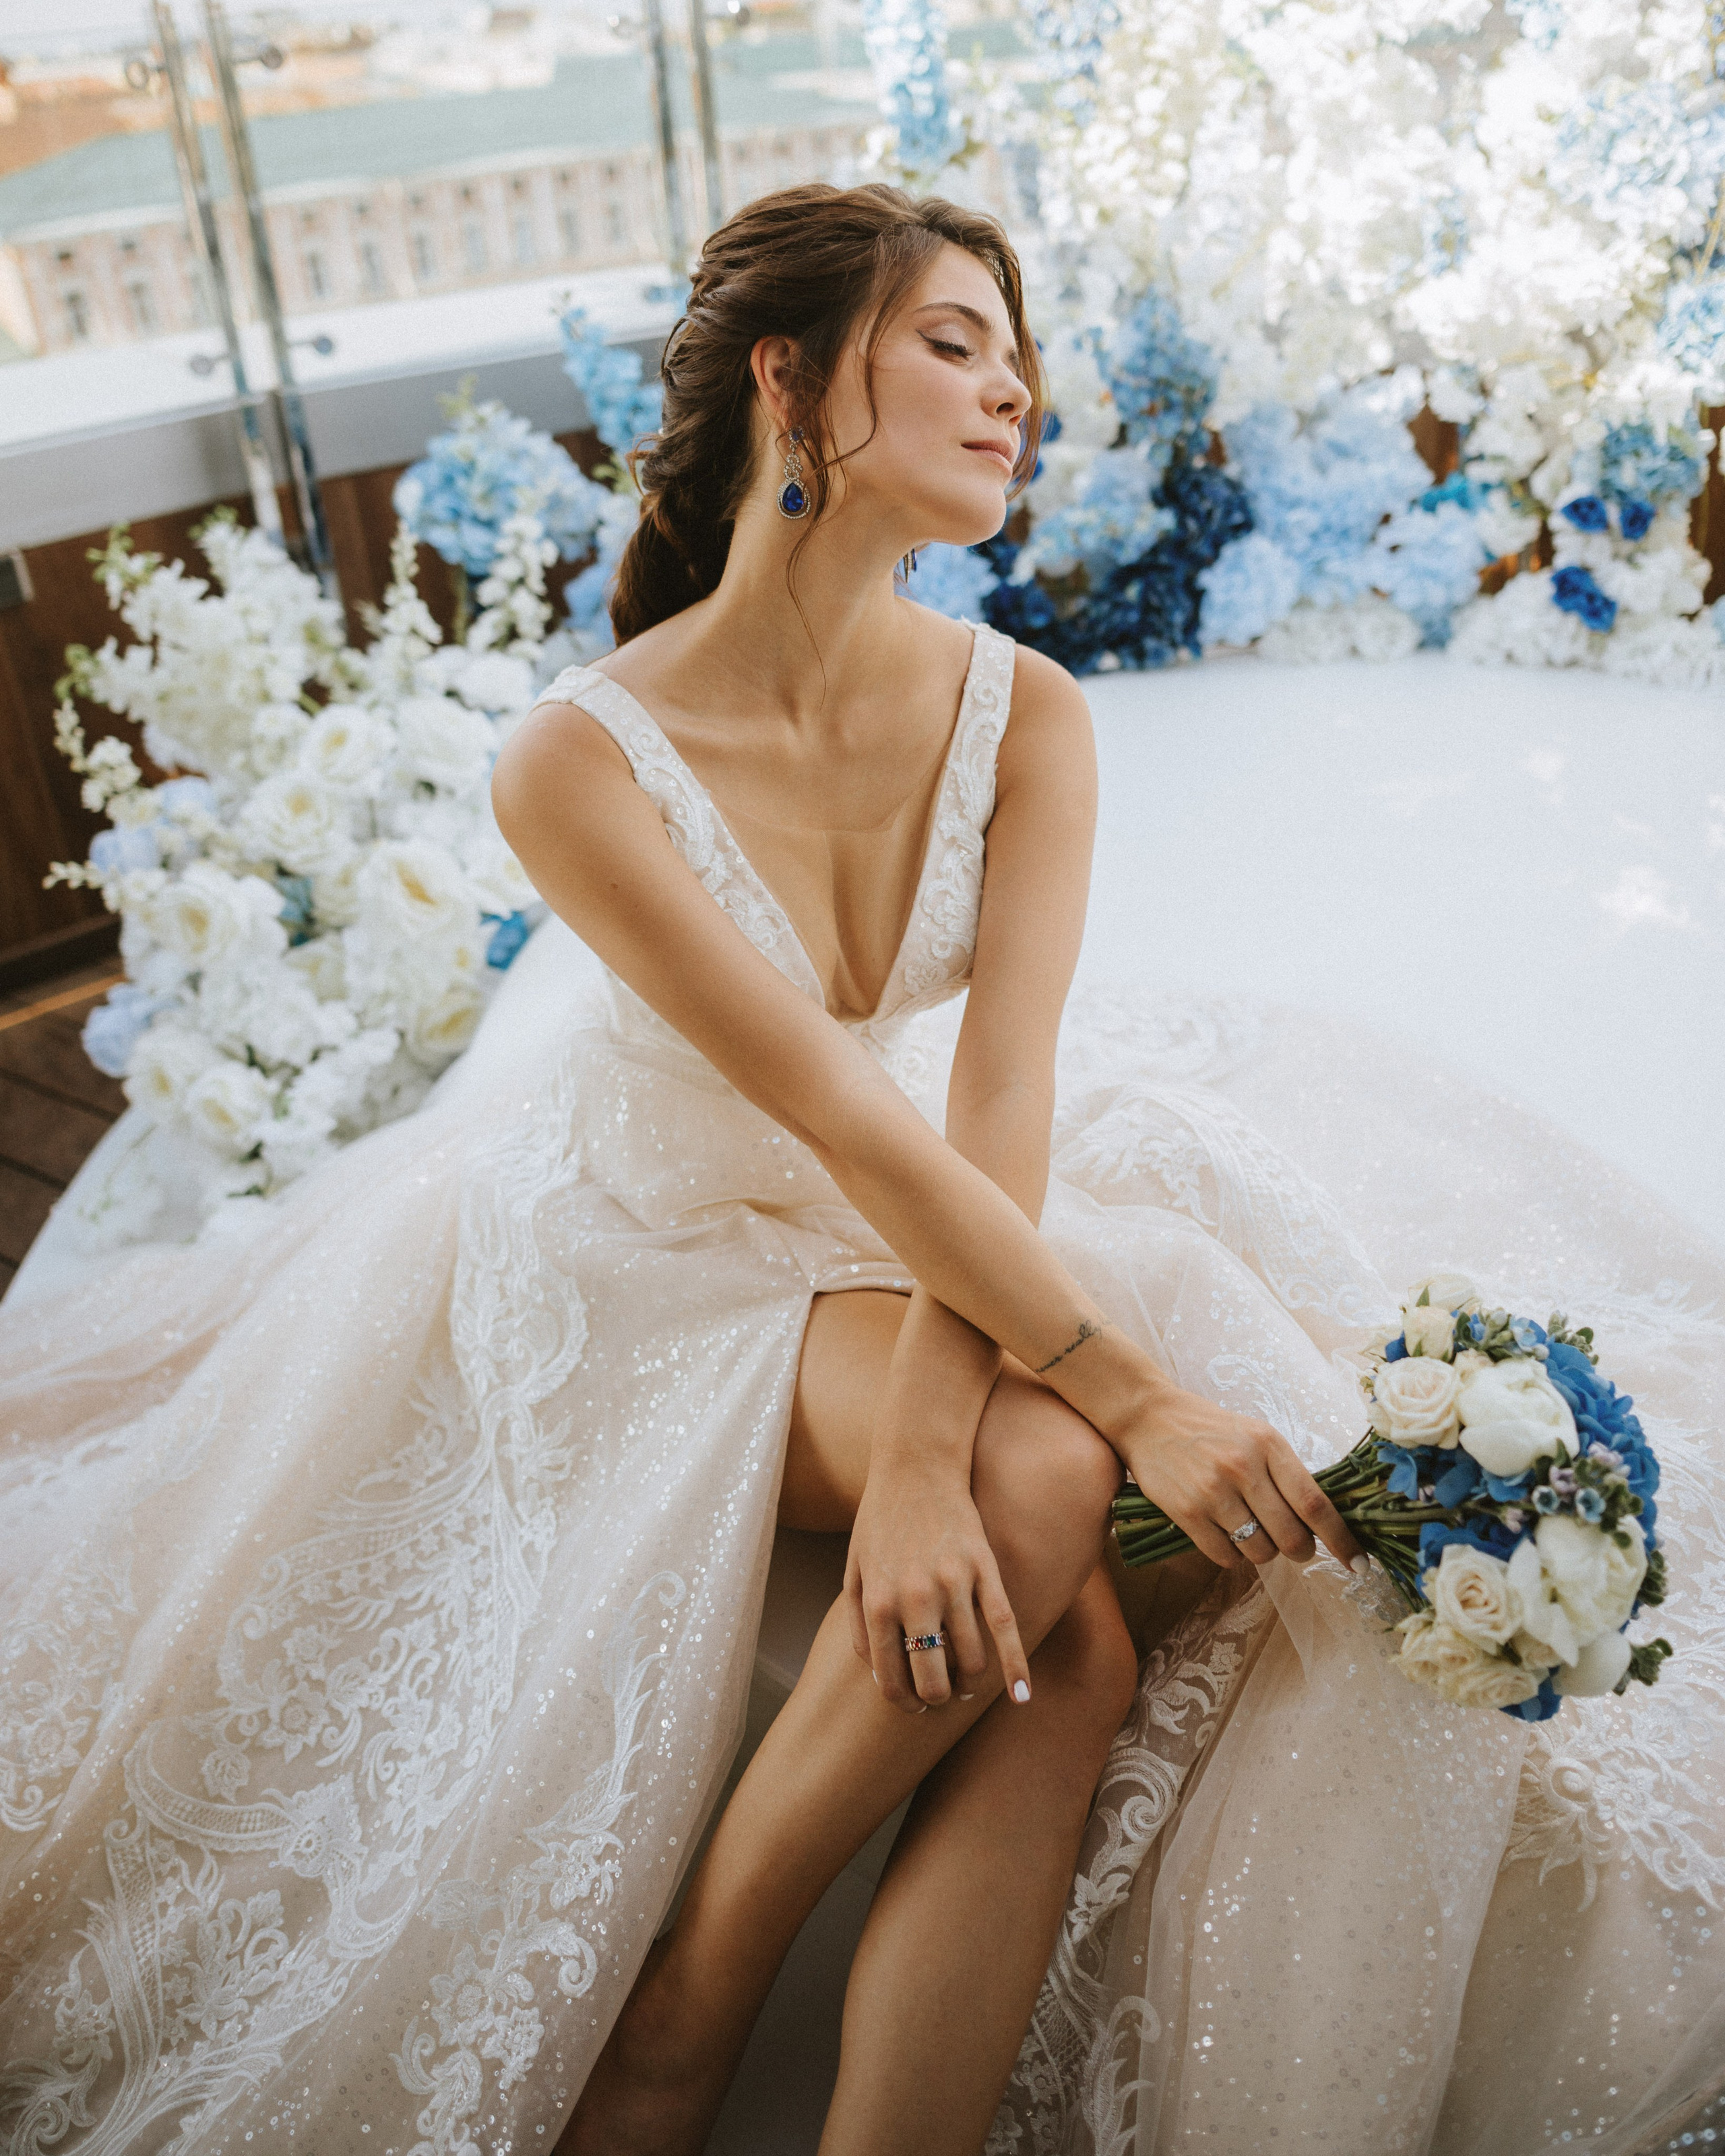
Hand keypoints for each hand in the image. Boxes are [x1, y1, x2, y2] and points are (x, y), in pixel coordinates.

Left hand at [844, 1455, 1030, 1713]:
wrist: (915, 1466)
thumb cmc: (880, 1523)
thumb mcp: (854, 1573)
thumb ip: (860, 1627)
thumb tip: (881, 1677)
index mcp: (879, 1602)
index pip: (892, 1678)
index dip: (903, 1702)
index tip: (912, 1707)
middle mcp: (915, 1597)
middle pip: (933, 1679)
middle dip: (936, 1698)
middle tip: (939, 1697)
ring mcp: (954, 1583)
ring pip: (972, 1660)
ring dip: (969, 1681)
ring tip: (965, 1681)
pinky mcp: (985, 1568)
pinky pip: (1005, 1628)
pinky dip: (1016, 1667)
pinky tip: (1022, 1695)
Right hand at [1117, 1383, 1362, 1572]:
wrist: (1147, 1416)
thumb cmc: (1210, 1429)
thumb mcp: (1256, 1436)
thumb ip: (1286, 1474)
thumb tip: (1321, 1522)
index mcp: (1269, 1445)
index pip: (1316, 1504)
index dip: (1342, 1540)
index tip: (1358, 1563)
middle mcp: (1243, 1467)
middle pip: (1291, 1537)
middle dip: (1300, 1551)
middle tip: (1295, 1547)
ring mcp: (1212, 1491)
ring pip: (1259, 1552)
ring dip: (1262, 1552)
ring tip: (1250, 1532)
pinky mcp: (1186, 1512)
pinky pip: (1225, 1557)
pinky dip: (1231, 1556)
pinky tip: (1224, 1534)